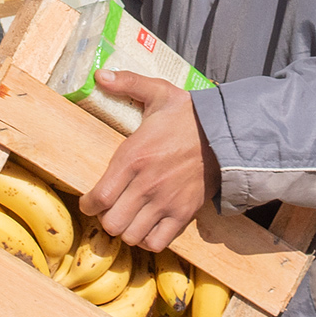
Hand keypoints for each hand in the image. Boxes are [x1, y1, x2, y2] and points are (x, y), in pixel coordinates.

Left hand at [79, 69, 216, 252]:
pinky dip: (148, 239)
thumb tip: (99, 74)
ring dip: (126, 230)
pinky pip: (157, 242)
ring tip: (129, 218)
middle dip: (106, 218)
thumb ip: (127, 83)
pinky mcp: (183, 214)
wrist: (226, 134)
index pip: (98, 197)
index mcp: (133, 157)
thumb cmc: (188, 115)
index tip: (91, 200)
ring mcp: (166, 202)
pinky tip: (148, 226)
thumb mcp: (157, 92)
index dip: (88, 204)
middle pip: (111, 223)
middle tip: (111, 209)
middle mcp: (146, 184)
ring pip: (131, 236)